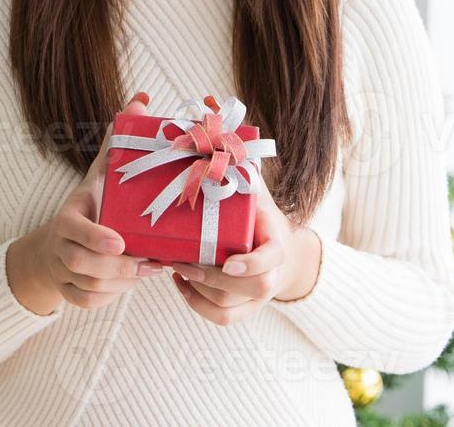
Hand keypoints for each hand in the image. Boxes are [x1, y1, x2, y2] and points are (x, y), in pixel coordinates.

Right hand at [7, 93, 163, 312]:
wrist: (60, 242)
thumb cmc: (93, 202)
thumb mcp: (103, 173)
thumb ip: (120, 141)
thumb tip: (142, 98)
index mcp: (68, 214)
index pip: (71, 228)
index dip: (93, 238)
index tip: (120, 243)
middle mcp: (59, 243)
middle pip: (79, 263)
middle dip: (116, 268)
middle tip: (147, 262)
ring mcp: (60, 270)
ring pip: (88, 286)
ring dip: (119, 283)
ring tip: (145, 270)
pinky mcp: (68, 292)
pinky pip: (87, 301)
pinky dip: (110, 296)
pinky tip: (129, 282)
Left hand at [166, 175, 322, 326]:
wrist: (276, 246)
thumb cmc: (257, 213)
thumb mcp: (253, 189)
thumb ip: (241, 169)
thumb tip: (215, 136)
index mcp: (276, 245)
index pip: (272, 260)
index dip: (252, 264)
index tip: (229, 263)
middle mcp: (272, 276)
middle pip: (253, 289)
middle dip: (214, 278)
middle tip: (183, 261)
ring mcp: (258, 297)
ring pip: (230, 307)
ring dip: (199, 290)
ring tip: (177, 267)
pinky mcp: (244, 308)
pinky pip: (223, 318)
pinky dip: (197, 305)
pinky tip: (181, 283)